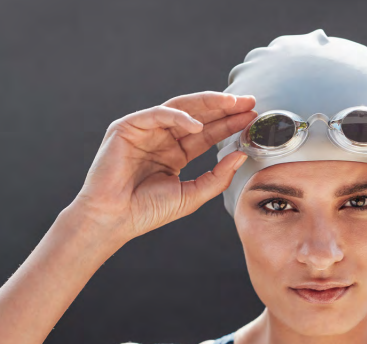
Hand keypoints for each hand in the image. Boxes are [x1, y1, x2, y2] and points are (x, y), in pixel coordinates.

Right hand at [70, 92, 256, 241]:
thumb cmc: (146, 212)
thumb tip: (242, 155)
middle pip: (197, 116)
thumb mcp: (191, 195)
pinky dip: (177, 116)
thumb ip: (217, 177)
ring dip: (207, 104)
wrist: (113, 219)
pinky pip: (156, 114)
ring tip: (231, 104)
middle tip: (249, 102)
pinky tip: (197, 125)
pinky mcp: (126, 127)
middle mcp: (160, 139)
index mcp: (174, 154)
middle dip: (223, 108)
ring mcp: (144, 131)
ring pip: (179, 108)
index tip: (253, 118)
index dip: (229, 124)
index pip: (206, 133)